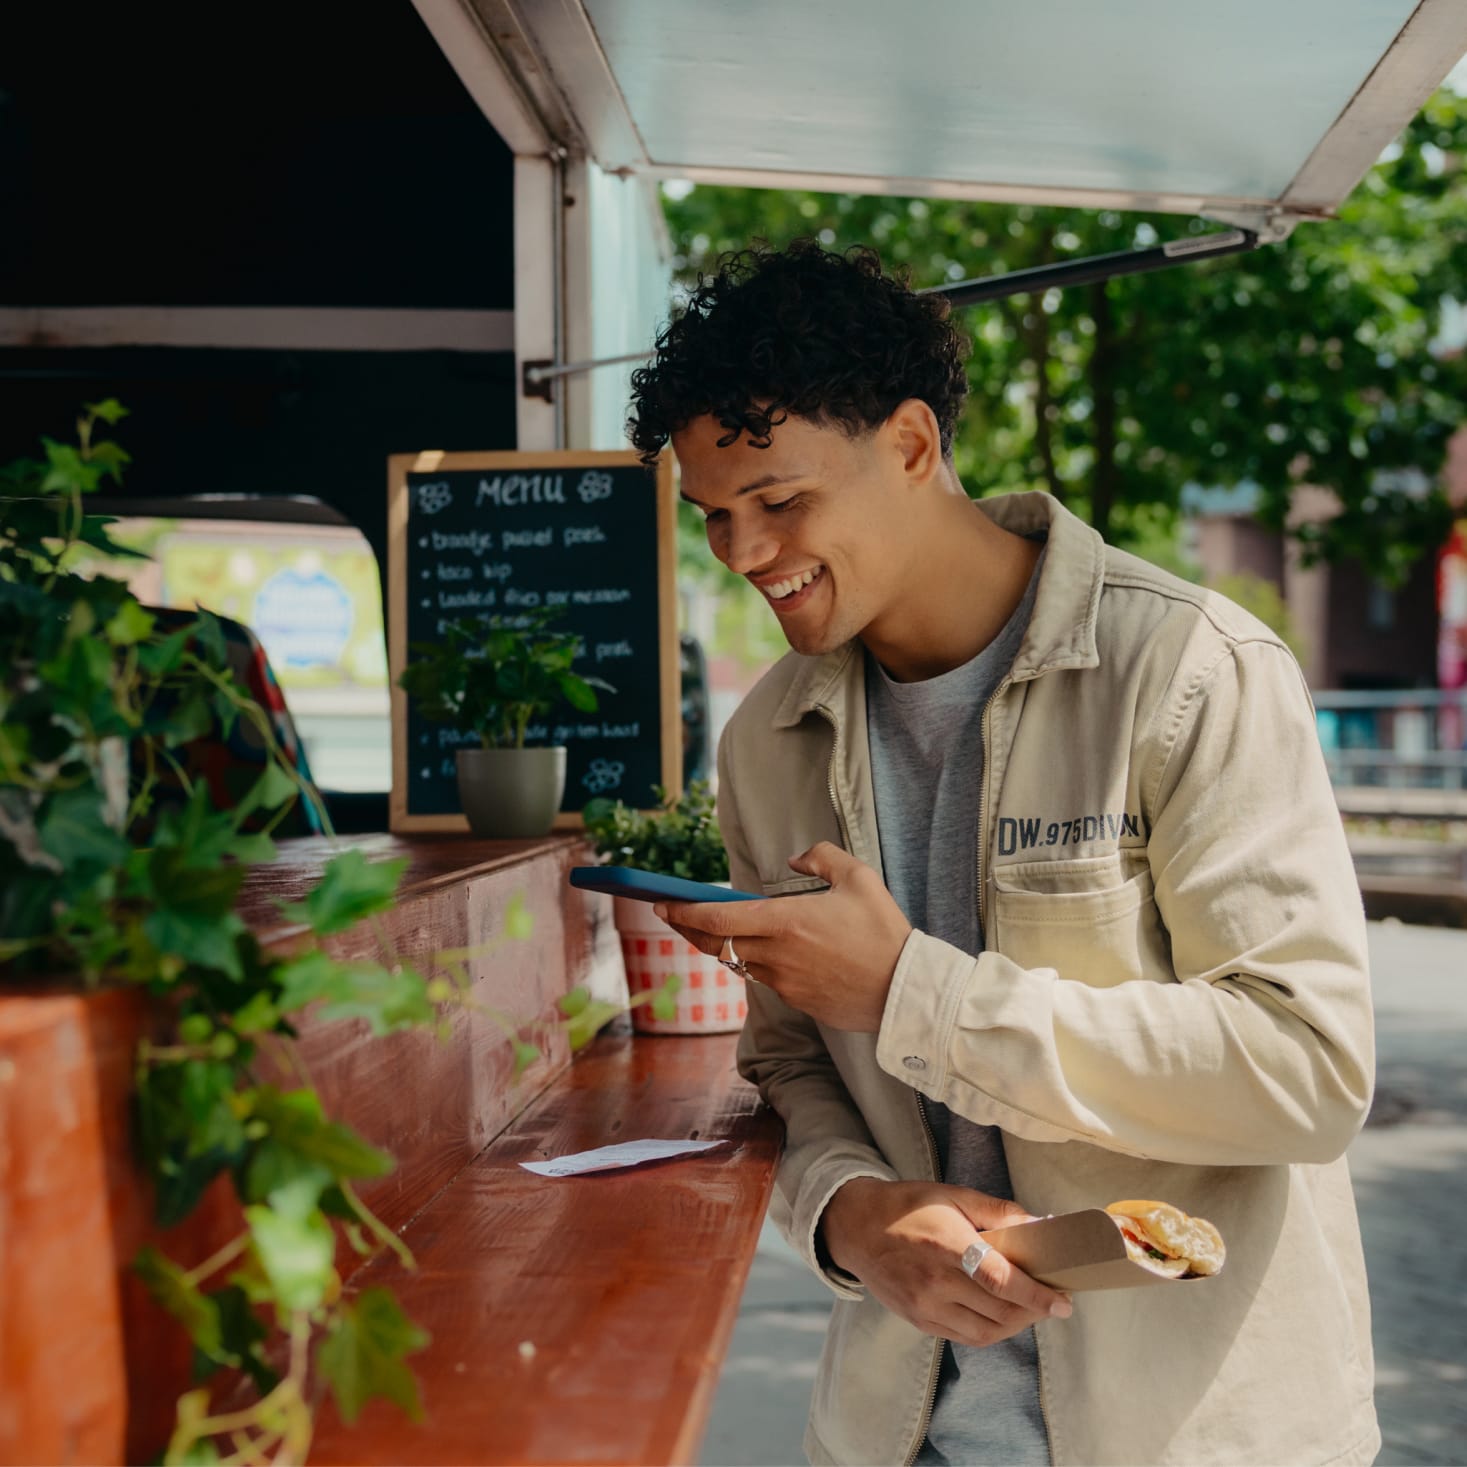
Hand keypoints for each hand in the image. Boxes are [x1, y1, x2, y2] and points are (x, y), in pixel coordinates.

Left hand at [655, 843, 912, 1031]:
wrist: (906, 992)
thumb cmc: (885, 932)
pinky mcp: (797, 1001)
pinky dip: (752, 961)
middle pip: (715, 942)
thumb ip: (822, 857)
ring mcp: (785, 982)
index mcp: (786, 921)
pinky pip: (764, 978)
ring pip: (737, 961)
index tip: (663, 902)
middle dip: (686, 927)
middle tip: (669, 913)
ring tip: (708, 928)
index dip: (684, 910)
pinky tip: (756, 949)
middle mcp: (777, 954)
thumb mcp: (859, 878)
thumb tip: (796, 859)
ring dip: (719, 944)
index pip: (718, 917)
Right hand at [821, 1178, 1071, 1346]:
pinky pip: (965, 1337)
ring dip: (1015, 1326)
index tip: (1063, 1303)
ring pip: (986, 1332)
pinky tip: (1000, 1315)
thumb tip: (1036, 1225)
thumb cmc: (906, 1206)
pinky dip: (990, 1331)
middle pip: (1000, 1312)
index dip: (1037, 1296)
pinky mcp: (920, 1321)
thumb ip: (996, 1211)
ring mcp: (926, 1307)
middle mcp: (937, 1283)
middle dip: (1034, 1311)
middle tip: (1051, 1301)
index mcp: (947, 1246)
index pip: (1001, 1281)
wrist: (856, 1227)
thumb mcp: (951, 1194)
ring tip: (1029, 1310)